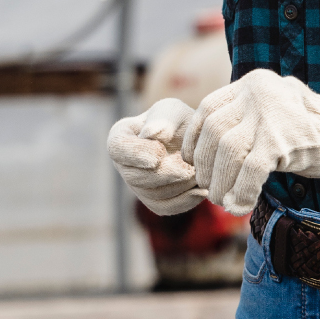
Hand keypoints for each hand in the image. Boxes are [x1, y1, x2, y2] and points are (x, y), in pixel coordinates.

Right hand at [107, 98, 206, 215]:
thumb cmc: (180, 120)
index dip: (137, 154)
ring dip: (179, 186)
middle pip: (135, 178)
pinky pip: (165, 207)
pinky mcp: (154, 200)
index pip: (118, 148)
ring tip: (199, 173)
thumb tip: (150, 133)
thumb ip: (163, 120)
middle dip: (165, 173)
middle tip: (190, 168)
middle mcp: (124, 164)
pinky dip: (185, 200)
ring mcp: (137, 185)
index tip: (159, 153)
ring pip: (152, 194)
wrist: (194, 139)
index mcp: (121, 137)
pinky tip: (201, 190)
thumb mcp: (173, 112)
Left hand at [181, 70, 319, 214]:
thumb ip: (243, 117)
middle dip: (207, 166)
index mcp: (252, 83)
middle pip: (214, 133)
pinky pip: (249, 172)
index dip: (196, 140)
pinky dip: (241, 192)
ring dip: (221, 183)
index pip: (207, 109)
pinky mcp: (280, 142)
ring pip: (227, 153)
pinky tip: (241, 205)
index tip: (196, 161)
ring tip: (223, 200)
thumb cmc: (306, 127)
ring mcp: (269, 117)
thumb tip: (204, 150)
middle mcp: (258, 94)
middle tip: (210, 188)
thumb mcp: (272, 108)